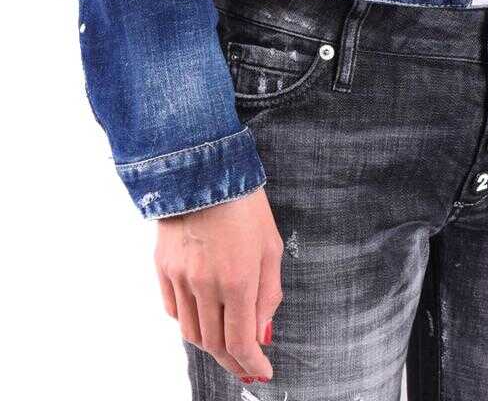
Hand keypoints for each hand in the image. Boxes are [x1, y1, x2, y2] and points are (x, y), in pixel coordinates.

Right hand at [154, 188, 281, 382]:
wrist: (204, 169)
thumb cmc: (245, 204)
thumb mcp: (271, 247)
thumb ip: (269, 294)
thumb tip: (263, 332)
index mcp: (238, 279)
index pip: (241, 341)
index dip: (252, 364)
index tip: (262, 372)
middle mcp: (206, 284)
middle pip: (215, 344)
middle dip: (233, 360)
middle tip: (246, 363)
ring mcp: (180, 277)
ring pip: (192, 332)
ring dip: (211, 345)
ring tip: (227, 341)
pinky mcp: (163, 268)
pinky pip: (174, 310)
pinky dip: (189, 322)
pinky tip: (203, 316)